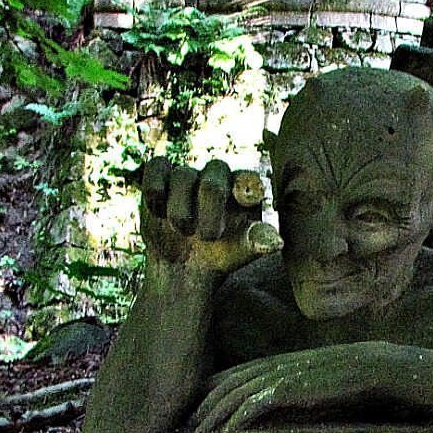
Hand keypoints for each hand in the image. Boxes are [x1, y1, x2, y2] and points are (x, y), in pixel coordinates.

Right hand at [138, 157, 279, 275]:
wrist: (182, 266)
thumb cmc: (219, 257)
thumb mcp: (239, 253)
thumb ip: (256, 243)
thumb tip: (277, 242)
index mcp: (243, 190)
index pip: (248, 178)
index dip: (245, 186)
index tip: (244, 200)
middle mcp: (218, 176)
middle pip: (214, 175)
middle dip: (209, 207)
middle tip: (209, 237)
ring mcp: (189, 175)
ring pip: (183, 176)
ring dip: (180, 210)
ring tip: (184, 232)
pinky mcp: (162, 177)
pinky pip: (157, 167)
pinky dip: (155, 188)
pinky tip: (158, 211)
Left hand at [189, 343, 405, 432]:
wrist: (368, 366)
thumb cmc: (343, 377)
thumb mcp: (308, 380)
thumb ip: (288, 386)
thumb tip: (276, 404)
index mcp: (272, 363)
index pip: (228, 376)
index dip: (207, 393)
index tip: (192, 413)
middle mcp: (268, 366)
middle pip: (222, 385)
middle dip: (199, 406)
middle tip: (182, 429)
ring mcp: (276, 376)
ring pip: (231, 395)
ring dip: (210, 416)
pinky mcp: (287, 389)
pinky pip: (252, 405)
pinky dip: (235, 419)